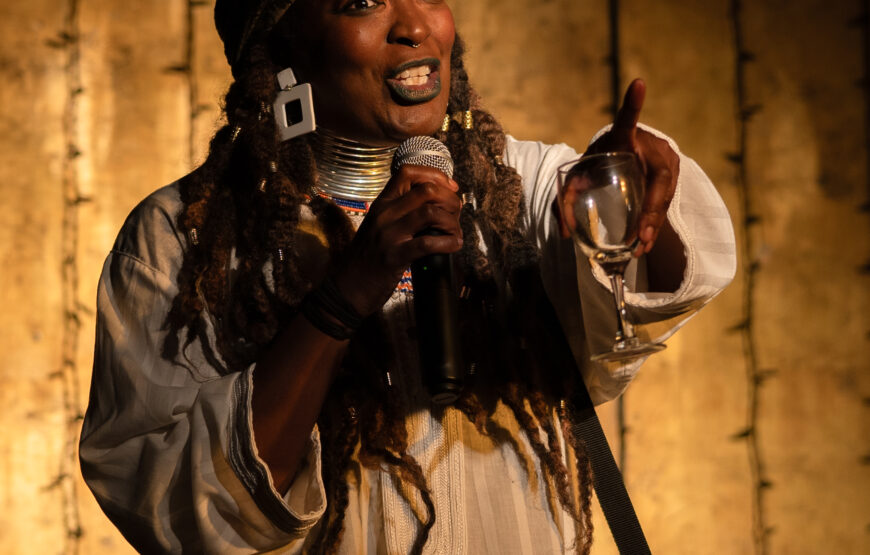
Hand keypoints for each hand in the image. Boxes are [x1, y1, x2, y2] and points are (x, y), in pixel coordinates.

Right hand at [332, 165, 462, 315]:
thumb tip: (434, 204)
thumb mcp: (378, 225)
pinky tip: (453, 245)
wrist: (348, 285)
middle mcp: (385, 214)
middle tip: (455, 213)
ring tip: (455, 232)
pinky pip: (428, 243)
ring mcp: (389, 234)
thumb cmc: (367, 257)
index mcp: (381, 203)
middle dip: (450, 199)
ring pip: (430, 213)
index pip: (408, 172)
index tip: (450, 187)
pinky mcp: (395, 256)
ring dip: (451, 221)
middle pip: (426, 190)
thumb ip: (400, 211)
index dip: (435, 175)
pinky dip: (448, 243)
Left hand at [565, 79, 680, 255]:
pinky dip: (655, 222)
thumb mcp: (583, 172)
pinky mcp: (673, 174)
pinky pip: (666, 200)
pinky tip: (647, 241)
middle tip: (641, 235)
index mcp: (623, 136)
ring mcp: (666, 159)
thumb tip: (564, 232)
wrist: (627, 154)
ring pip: (664, 193)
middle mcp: (649, 145)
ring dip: (653, 222)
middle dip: (650, 210)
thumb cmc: (602, 161)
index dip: (632, 103)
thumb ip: (569, 196)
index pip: (627, 119)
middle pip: (656, 177)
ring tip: (642, 246)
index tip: (637, 83)